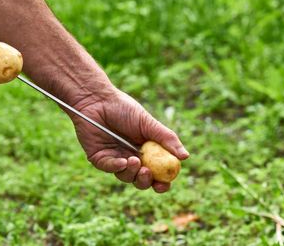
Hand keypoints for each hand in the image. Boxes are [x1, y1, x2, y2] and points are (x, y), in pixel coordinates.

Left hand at [71, 89, 188, 192]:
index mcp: (145, 151)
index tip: (165, 184)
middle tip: (148, 174)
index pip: (156, 172)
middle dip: (146, 182)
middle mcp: (130, 157)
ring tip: (134, 160)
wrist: (97, 99)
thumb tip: (186, 156)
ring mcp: (114, 158)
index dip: (161, 182)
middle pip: (140, 180)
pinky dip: (117, 167)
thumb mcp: (148, 123)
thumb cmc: (123, 108)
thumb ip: (166, 138)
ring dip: (132, 173)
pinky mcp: (99, 158)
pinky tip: (122, 161)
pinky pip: (109, 168)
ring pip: (125, 176)